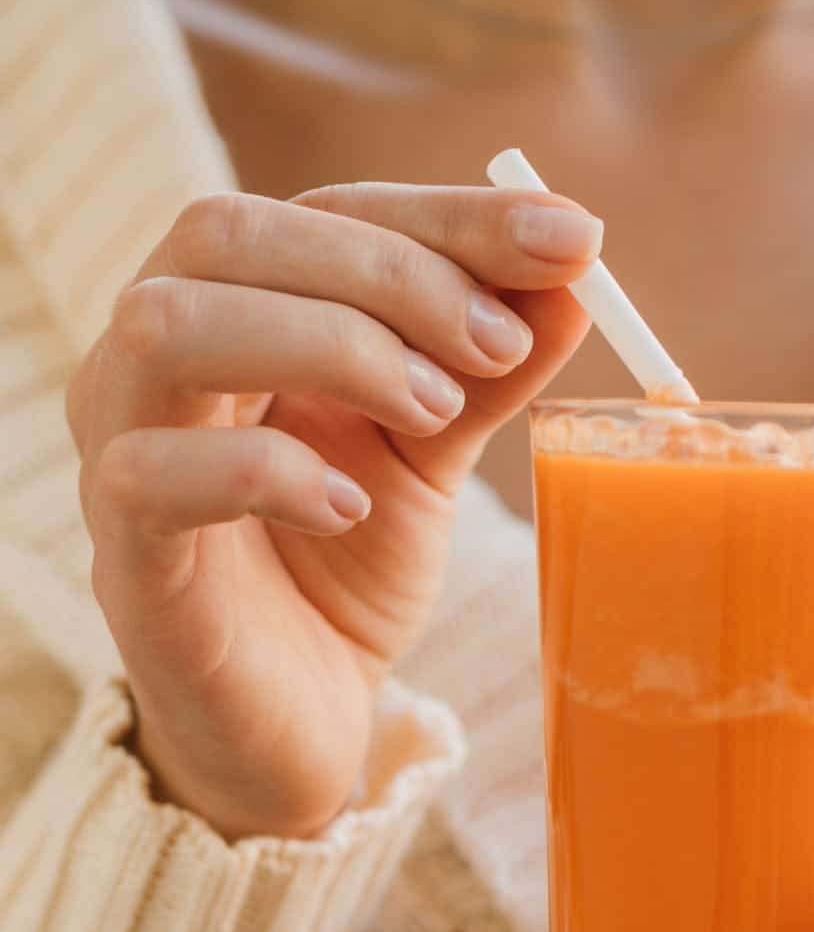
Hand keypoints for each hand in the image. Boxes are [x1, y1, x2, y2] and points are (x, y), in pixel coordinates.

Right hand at [67, 185, 600, 837]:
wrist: (297, 720)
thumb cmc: (349, 570)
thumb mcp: (432, 458)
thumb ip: (483, 373)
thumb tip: (570, 279)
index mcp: (237, 313)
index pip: (324, 212)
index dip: (448, 216)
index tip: (573, 239)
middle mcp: (158, 361)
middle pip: (233, 235)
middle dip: (390, 273)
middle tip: (498, 347)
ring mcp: (122, 450)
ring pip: (172, 326)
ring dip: (328, 346)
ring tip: (435, 416)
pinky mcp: (125, 557)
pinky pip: (154, 475)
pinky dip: (264, 471)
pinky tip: (348, 507)